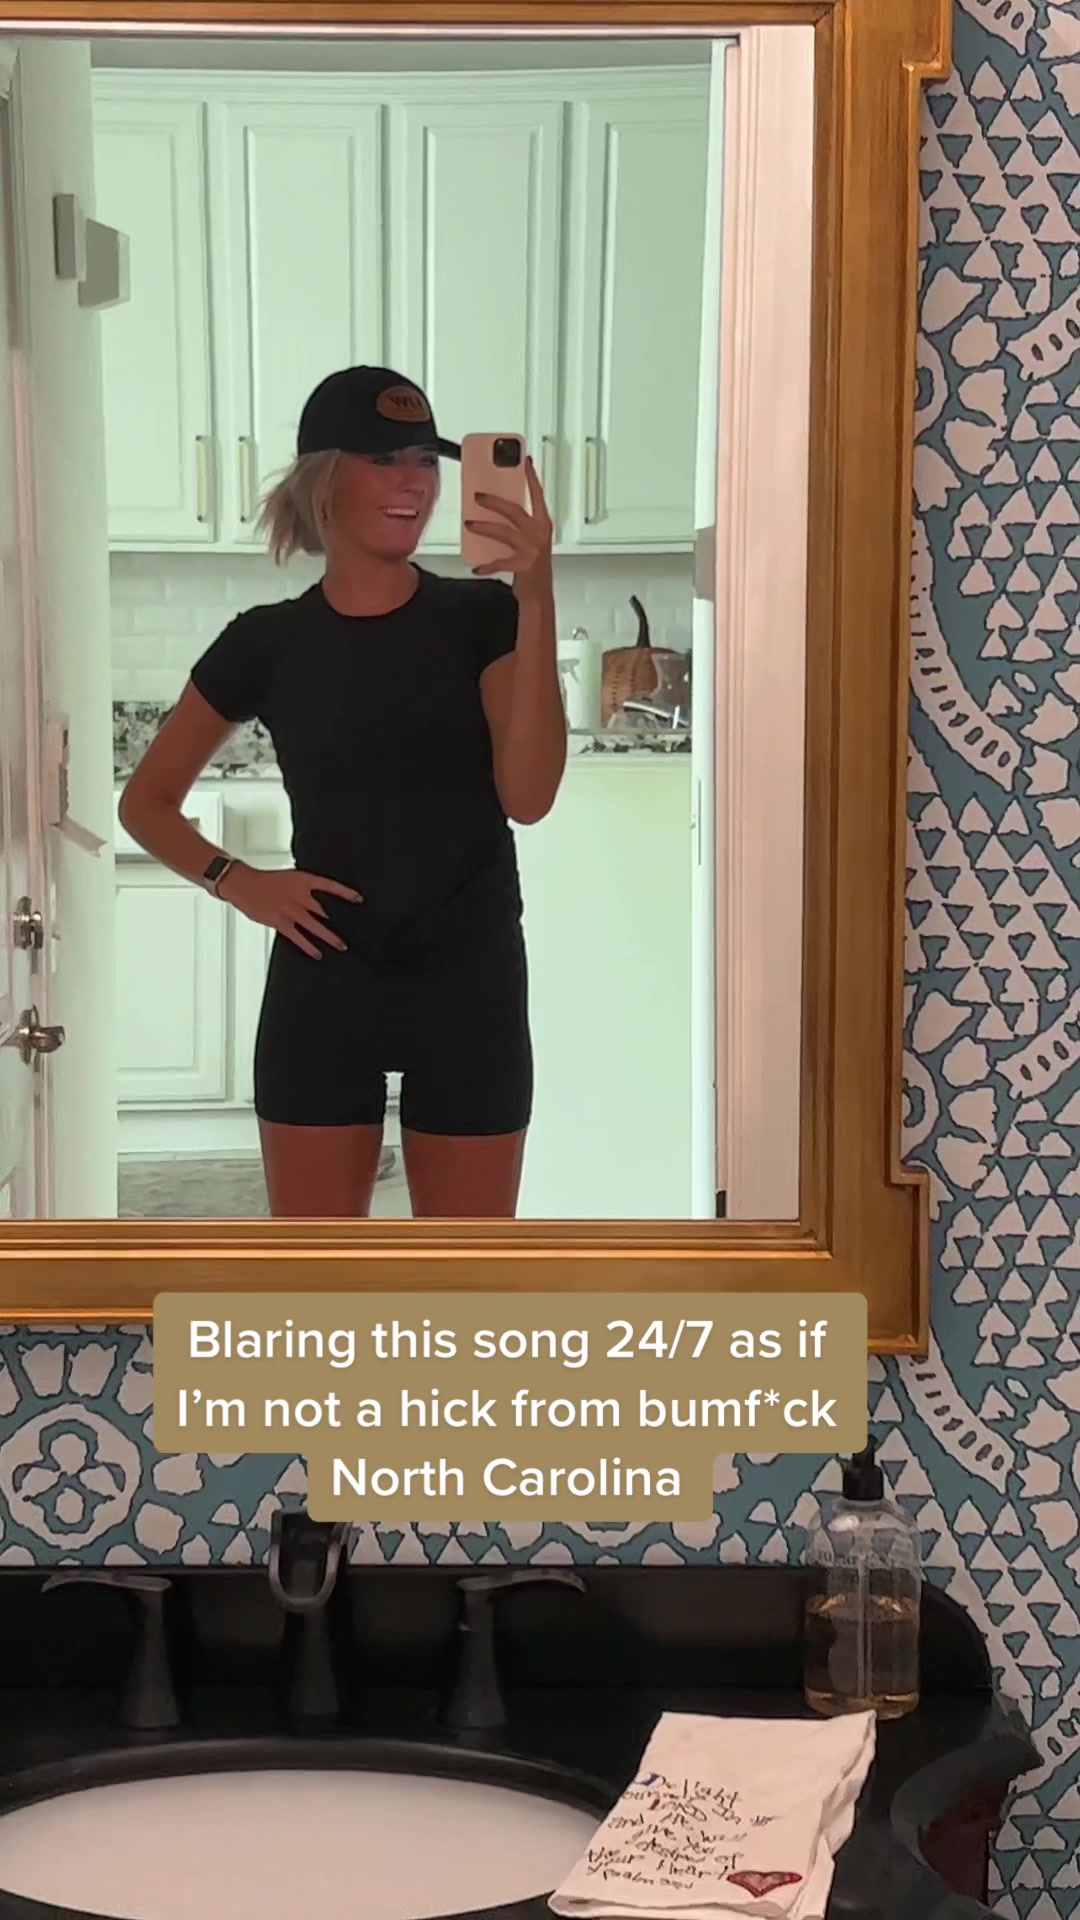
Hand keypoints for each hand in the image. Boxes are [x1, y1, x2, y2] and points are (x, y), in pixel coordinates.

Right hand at [217, 863, 360, 959]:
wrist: (244, 884)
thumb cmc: (266, 881)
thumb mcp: (290, 878)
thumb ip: (305, 889)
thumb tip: (319, 903)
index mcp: (303, 880)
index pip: (329, 885)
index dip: (345, 893)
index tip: (358, 899)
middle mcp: (300, 895)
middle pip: (325, 910)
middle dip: (340, 920)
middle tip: (355, 930)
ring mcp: (291, 909)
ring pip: (315, 927)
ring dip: (330, 937)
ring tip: (341, 946)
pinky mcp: (280, 922)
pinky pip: (298, 937)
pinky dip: (309, 947)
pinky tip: (317, 953)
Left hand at [465, 456, 552, 600]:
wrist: (539, 595)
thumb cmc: (533, 567)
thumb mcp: (531, 540)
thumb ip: (519, 525)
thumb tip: (496, 507)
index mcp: (543, 524)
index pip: (537, 495)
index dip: (531, 477)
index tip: (525, 461)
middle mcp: (539, 534)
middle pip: (514, 510)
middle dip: (494, 501)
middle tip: (477, 495)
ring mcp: (531, 550)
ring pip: (503, 532)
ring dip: (484, 527)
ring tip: (469, 524)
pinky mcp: (522, 566)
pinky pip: (499, 562)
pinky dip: (486, 565)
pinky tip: (476, 567)